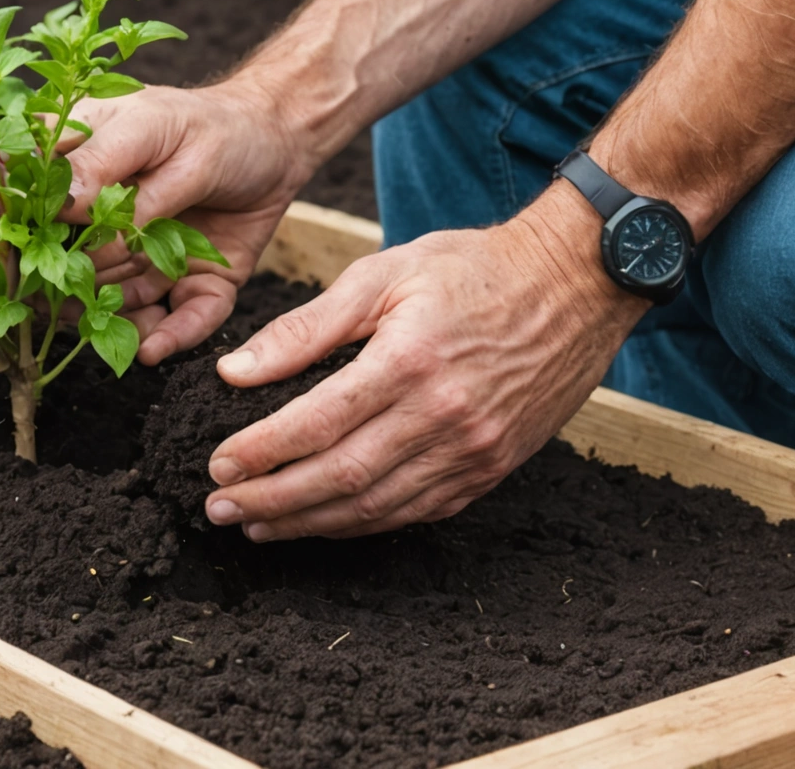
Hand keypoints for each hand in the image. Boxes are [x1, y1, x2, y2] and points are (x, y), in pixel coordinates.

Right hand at [61, 81, 314, 362]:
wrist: (279, 142)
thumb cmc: (210, 123)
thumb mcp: (153, 128)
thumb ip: (107, 166)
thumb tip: (62, 205)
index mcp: (74, 176)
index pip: (17, 208)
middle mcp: (100, 228)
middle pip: (61, 272)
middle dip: (61, 290)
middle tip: (57, 300)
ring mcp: (144, 262)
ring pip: (114, 304)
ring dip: (112, 312)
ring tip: (107, 321)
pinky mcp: (188, 285)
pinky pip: (179, 319)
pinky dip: (168, 336)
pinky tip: (152, 349)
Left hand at [201, 185, 648, 539]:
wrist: (578, 282)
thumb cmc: (473, 270)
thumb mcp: (382, 275)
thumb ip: (304, 328)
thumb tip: (233, 371)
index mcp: (408, 361)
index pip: (315, 423)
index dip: (260, 452)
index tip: (216, 465)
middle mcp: (444, 415)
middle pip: (340, 477)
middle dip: (270, 500)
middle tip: (219, 508)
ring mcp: (474, 449)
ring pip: (376, 505)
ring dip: (308, 522)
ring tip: (256, 525)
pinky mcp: (493, 467)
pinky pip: (417, 510)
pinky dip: (362, 524)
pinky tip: (321, 522)